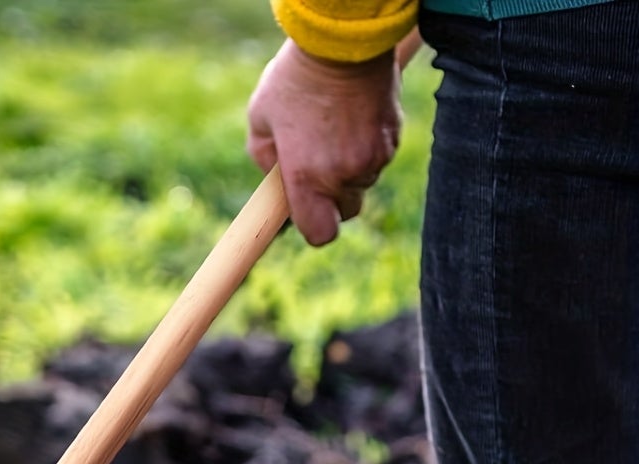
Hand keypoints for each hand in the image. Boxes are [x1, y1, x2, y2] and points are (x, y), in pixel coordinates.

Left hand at [247, 39, 402, 246]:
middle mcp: (344, 174)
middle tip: (317, 167)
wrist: (342, 40)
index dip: (313, 227)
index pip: (320, 233)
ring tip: (332, 133)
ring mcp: (374, 156)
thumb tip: (275, 183)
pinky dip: (367, 148)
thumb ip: (265, 161)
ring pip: (363, 182)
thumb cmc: (294, 79)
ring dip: (349, 170)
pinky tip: (352, 120)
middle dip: (332, 198)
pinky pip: (379, 157)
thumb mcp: (261, 121)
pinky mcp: (394, 136)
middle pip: (346, 210)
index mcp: (307, 178)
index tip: (305, 211)